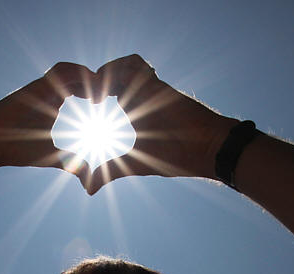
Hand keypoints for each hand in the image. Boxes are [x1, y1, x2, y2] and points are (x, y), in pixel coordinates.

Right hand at [0, 62, 98, 185]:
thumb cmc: (14, 150)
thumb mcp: (51, 157)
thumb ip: (71, 164)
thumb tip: (88, 180)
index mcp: (53, 102)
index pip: (79, 86)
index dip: (94, 90)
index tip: (105, 103)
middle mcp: (47, 91)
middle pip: (75, 73)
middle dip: (93, 79)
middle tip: (107, 95)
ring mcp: (39, 87)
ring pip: (67, 68)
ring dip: (85, 75)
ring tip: (99, 91)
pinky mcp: (34, 88)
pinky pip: (59, 72)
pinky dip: (76, 75)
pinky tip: (87, 91)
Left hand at [86, 54, 238, 193]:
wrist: (208, 149)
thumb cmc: (177, 156)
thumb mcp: (134, 165)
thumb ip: (109, 172)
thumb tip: (87, 188)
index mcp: (132, 108)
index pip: (107, 87)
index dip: (92, 91)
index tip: (85, 106)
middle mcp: (140, 94)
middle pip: (113, 71)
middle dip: (94, 80)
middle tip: (84, 99)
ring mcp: (149, 88)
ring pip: (123, 64)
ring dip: (106, 74)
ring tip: (96, 96)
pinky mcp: (158, 86)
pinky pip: (135, 65)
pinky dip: (119, 71)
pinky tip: (110, 93)